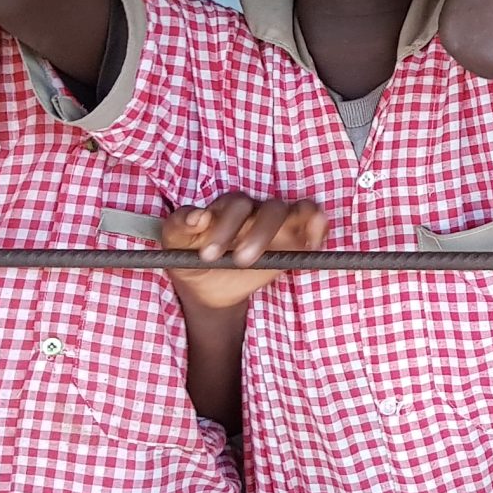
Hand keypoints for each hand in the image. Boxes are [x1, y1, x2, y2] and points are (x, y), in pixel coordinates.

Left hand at [158, 194, 325, 311]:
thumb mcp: (175, 246)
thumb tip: (197, 216)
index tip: (208, 254)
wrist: (206, 287)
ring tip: (264, 259)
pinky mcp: (296, 238)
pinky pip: (313, 220)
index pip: (234, 205)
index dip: (224, 226)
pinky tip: (311, 242)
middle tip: (239, 262)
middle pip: (268, 208)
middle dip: (256, 234)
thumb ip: (179, 226)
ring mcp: (279, 222)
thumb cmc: (190, 258)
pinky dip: (317, 226)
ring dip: (280, 233)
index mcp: (227, 207)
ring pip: (292, 211)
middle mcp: (256, 210)